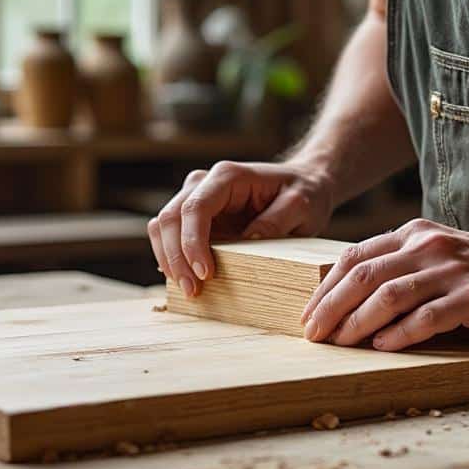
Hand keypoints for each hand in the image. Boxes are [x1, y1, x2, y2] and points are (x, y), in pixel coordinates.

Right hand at [150, 160, 335, 297]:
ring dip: (169, 260)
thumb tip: (246, 241)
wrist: (306, 184)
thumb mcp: (300, 205)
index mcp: (227, 177)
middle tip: (192, 291)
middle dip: (176, 257)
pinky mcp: (198, 219)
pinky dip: (172, 258)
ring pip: (163, 227)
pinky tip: (184, 280)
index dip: (192, 242)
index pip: (196, 207)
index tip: (205, 273)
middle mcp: (205, 184)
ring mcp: (197, 200)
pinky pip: (172, 236)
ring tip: (188, 290)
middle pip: (171, 217)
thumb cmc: (304, 192)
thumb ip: (275, 221)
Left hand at [300, 218, 468, 350]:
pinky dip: (400, 334)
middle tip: (312, 334)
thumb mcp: (444, 258)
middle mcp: (429, 246)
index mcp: (417, 234)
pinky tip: (382, 348)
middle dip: (330, 306)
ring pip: (388, 294)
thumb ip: (407, 269)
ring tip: (338, 343)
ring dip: (357, 322)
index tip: (308, 313)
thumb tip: (357, 305)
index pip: (356, 256)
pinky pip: (427, 317)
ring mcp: (451, 270)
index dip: (325, 286)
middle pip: (363, 274)